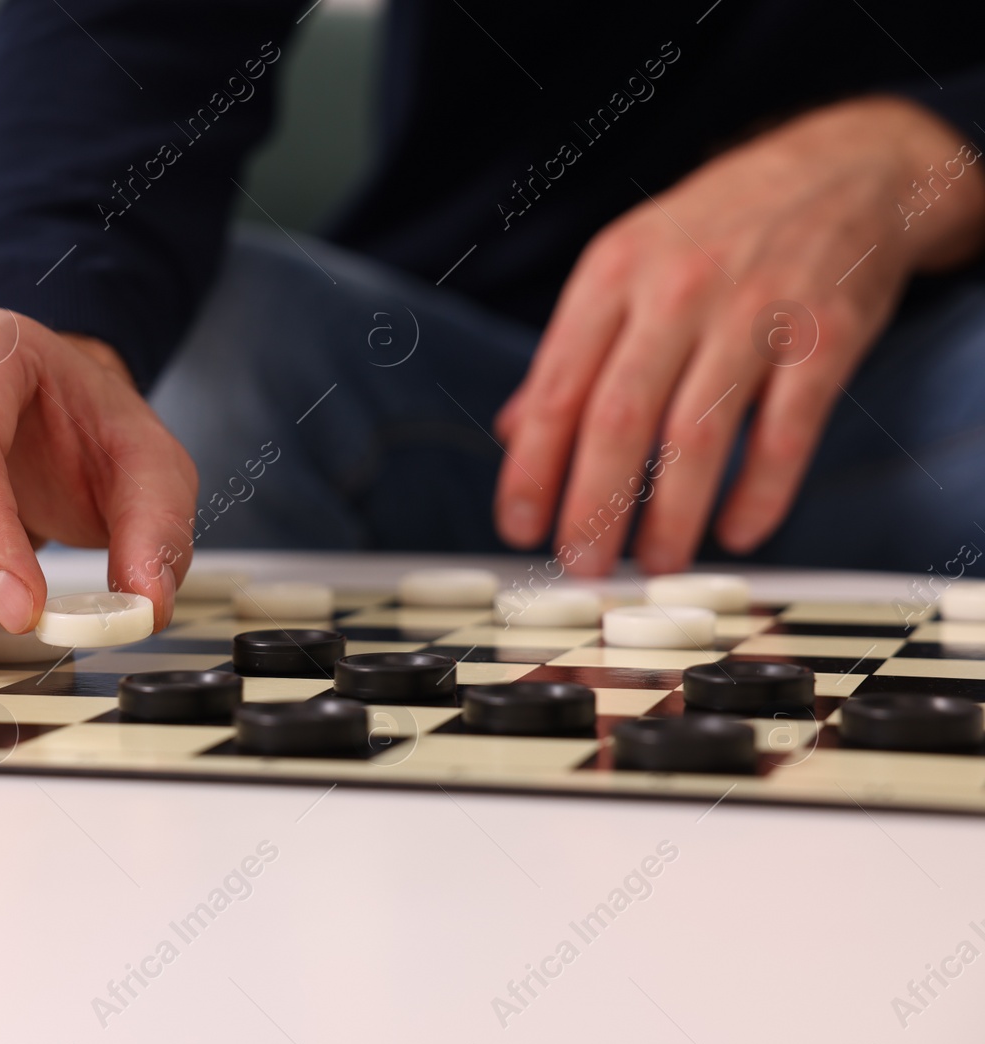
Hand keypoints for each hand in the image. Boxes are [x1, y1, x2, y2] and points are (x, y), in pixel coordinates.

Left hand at [493, 96, 984, 575]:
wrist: (843, 166)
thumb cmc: (714, 231)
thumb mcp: (625, 267)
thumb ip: (570, 352)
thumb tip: (511, 432)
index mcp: (611, 277)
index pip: (555, 390)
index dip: (531, 469)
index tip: (518, 527)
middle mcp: (676, 291)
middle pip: (618, 420)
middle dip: (593, 507)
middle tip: (583, 566)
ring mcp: (754, 311)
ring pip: (697, 434)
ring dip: (671, 515)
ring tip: (655, 564)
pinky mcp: (826, 335)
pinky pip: (787, 431)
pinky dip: (761, 491)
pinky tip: (738, 532)